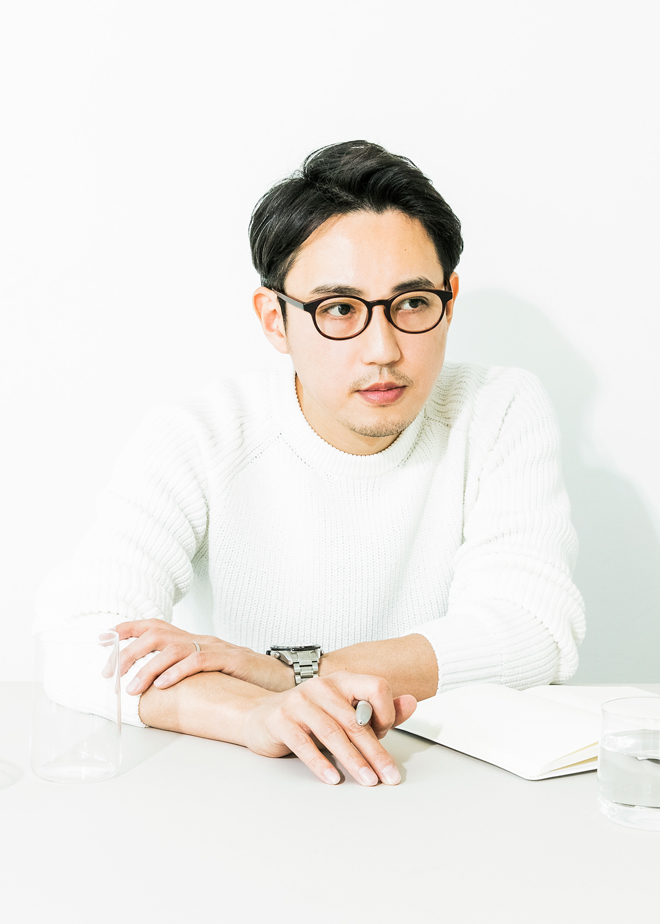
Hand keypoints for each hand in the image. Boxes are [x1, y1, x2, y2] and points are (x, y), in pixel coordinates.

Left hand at [104, 618, 291, 694]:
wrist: (281, 677)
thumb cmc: (243, 678)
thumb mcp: (209, 672)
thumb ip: (185, 672)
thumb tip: (153, 685)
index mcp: (194, 640)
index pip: (156, 625)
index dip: (129, 629)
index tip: (104, 639)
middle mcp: (201, 639)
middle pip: (157, 634)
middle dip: (129, 652)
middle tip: (110, 673)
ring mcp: (216, 647)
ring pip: (174, 648)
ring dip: (148, 667)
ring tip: (132, 688)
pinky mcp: (231, 659)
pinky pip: (199, 661)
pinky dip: (178, 672)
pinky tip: (164, 685)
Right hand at [243, 672, 416, 785]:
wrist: (261, 717)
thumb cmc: (309, 717)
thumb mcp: (345, 712)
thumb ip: (378, 710)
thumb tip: (412, 702)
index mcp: (342, 681)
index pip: (376, 687)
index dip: (386, 713)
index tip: (387, 736)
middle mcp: (321, 687)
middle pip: (355, 721)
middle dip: (376, 753)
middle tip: (389, 775)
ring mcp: (298, 702)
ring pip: (332, 733)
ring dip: (353, 761)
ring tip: (367, 780)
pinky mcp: (280, 720)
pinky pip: (303, 744)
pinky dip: (320, 763)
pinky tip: (333, 777)